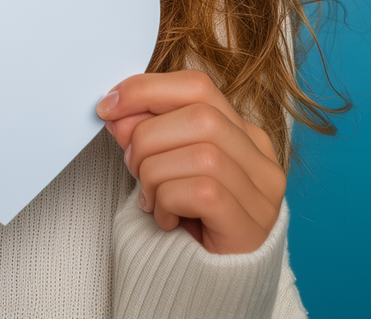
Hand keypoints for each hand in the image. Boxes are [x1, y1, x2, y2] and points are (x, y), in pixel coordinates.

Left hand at [96, 69, 285, 254]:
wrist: (213, 285)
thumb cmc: (189, 218)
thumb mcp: (164, 166)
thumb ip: (146, 134)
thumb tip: (116, 110)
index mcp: (241, 130)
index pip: (197, 86)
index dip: (147, 89)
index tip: (108, 106)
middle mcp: (260, 156)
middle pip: (199, 116)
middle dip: (148, 137)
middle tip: (131, 165)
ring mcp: (262, 191)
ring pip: (200, 154)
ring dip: (155, 174)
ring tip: (150, 197)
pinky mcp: (252, 225)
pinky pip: (203, 192)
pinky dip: (169, 201)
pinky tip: (165, 218)